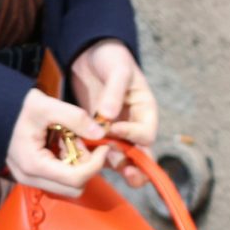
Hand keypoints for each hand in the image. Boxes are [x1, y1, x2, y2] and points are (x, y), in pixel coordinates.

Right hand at [5, 90, 107, 200]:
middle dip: (85, 165)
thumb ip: (75, 118)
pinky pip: (59, 179)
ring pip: (68, 185)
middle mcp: (32, 179)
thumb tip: (100, 133)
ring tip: (69, 138)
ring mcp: (31, 180)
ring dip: (76, 164)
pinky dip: (67, 163)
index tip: (103, 145)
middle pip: (75, 188)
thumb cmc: (16, 108)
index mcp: (35, 165)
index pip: (77, 179)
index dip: (96, 164)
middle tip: (81, 140)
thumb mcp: (46, 106)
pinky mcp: (33, 176)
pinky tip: (61, 143)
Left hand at [66, 41, 158, 188]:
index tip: (114, 130)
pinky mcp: (99, 133)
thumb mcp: (117, 69)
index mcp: (145, 109)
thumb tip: (108, 115)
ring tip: (105, 174)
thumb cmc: (110, 58)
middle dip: (136, 166)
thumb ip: (114, 91)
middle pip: (140, 152)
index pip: (146, 132)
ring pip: (120, 156)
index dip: (133, 135)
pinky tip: (83, 161)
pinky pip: (100, 150)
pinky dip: (94, 157)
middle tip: (129, 176)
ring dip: (114, 166)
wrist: (91, 54)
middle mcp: (134, 123)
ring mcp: (117, 130)